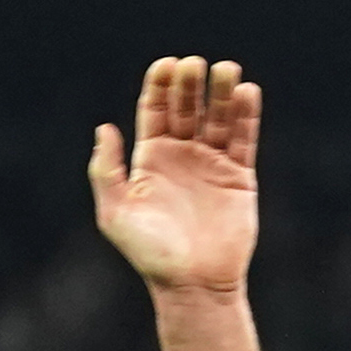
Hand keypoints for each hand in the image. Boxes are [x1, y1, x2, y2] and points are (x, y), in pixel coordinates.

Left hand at [92, 56, 258, 297]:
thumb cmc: (150, 254)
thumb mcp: (115, 212)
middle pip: (188, 107)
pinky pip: (244, 139)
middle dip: (190, 84)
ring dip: (222, 92)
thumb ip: (106, 170)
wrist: (194, 284)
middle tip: (195, 65)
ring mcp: (212, 165)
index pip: (156, 110)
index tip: (167, 65)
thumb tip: (104, 128)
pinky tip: (246, 92)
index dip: (160, 85)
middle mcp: (182, 156)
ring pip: (218, 118)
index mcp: (151, 159)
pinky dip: (246, 116)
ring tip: (226, 69)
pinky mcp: (239, 178)